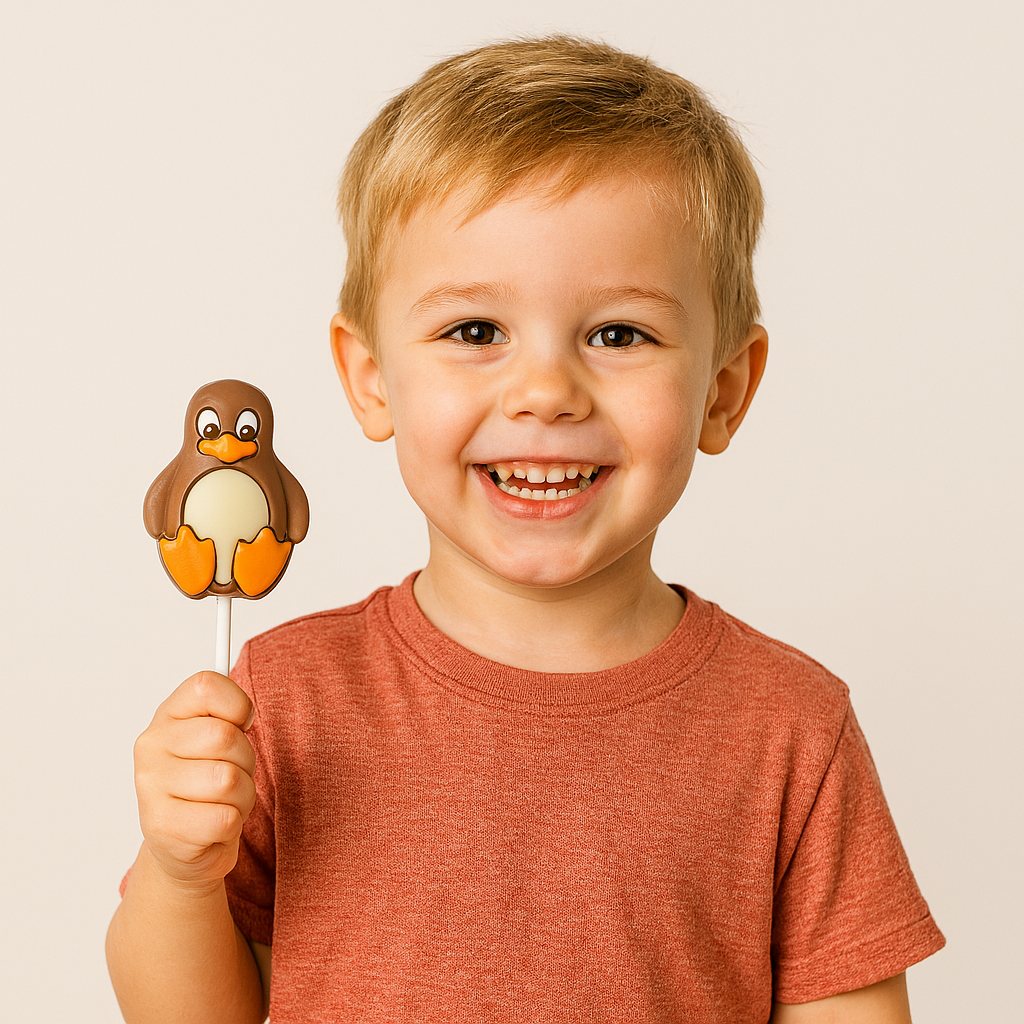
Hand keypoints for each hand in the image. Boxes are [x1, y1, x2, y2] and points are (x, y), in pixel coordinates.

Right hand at [133, 672, 256, 890]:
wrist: (183, 844)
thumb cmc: (207, 783)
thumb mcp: (215, 740)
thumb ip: (227, 716)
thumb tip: (244, 711)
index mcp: (167, 716)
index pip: (206, 686)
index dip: (237, 704)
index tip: (241, 723)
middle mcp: (151, 747)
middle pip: (224, 737)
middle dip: (245, 759)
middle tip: (233, 773)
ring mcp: (151, 788)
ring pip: (229, 780)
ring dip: (242, 795)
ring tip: (224, 801)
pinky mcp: (164, 828)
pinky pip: (225, 817)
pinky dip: (233, 823)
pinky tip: (214, 825)